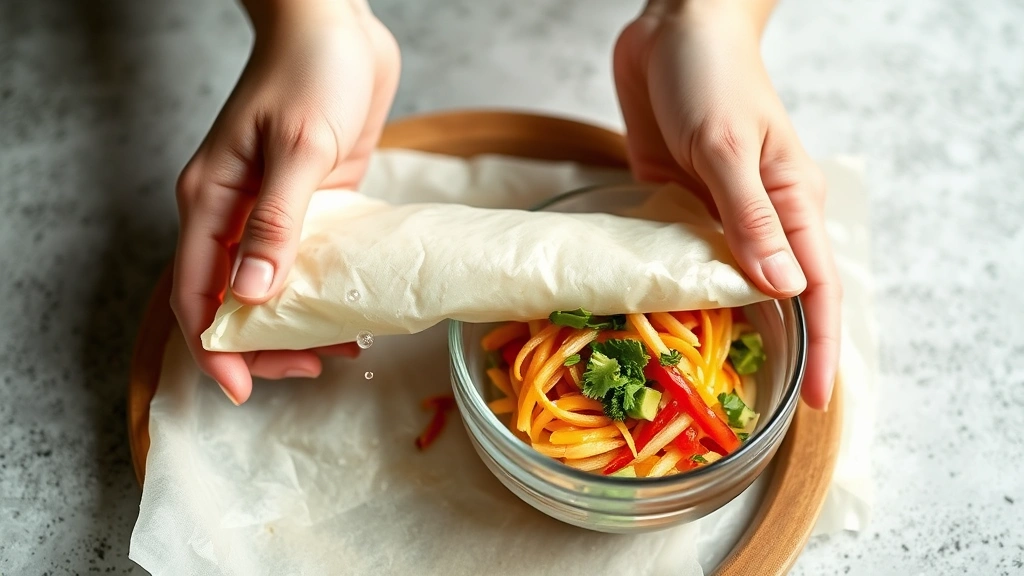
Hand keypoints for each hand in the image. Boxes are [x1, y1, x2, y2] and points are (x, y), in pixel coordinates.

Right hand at [171, 1, 399, 404]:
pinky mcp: (310, 204)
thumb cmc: (311, 71)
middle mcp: (234, 215)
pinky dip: (324, 292)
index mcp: (211, 201)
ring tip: (343, 347)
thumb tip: (252, 295)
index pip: (196, 293)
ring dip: (299, 324)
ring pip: (272, 289)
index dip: (215, 348)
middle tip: (314, 366)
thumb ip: (276, 221)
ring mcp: (272, 212)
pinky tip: (354, 311)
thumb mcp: (297, 147)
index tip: (243, 388)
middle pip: (232, 301)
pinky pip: (309, 263)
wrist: (340, 26)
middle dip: (265, 344)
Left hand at [614, 0, 839, 408]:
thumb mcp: (729, 147)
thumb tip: (782, 288)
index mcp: (793, 204)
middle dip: (770, 347)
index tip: (816, 401)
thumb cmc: (712, 76)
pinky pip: (677, 258)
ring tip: (697, 380)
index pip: (817, 289)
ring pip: (721, 284)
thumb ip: (750, 218)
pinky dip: (669, 289)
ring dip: (712, 325)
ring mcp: (717, 216)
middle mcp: (760, 219)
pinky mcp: (676, 205)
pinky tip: (650, 322)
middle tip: (751, 405)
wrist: (671, 30)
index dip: (821, 348)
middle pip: (773, 296)